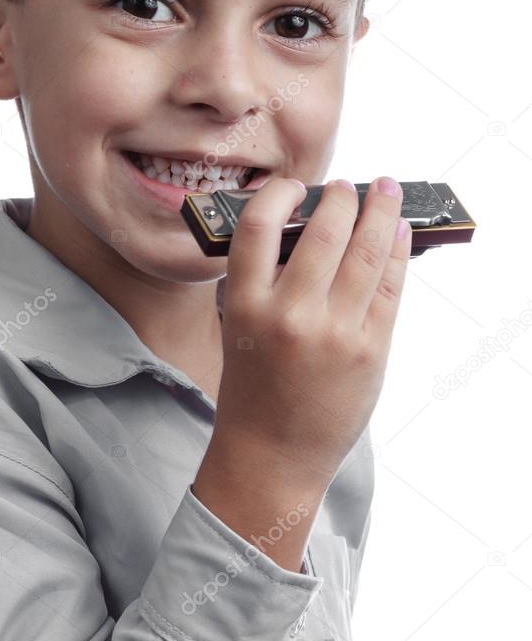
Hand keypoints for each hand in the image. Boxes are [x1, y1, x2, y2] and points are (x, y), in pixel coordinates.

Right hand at [214, 176, 410, 491]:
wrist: (273, 455)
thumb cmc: (254, 388)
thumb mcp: (241, 327)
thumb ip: (268, 280)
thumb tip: (312, 227)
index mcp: (245, 304)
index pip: (258, 226)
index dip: (279, 194)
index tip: (295, 186)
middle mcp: (289, 315)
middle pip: (324, 232)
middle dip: (343, 197)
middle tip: (348, 186)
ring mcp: (334, 333)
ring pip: (366, 253)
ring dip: (381, 213)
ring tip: (386, 191)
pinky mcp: (369, 352)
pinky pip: (390, 288)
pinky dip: (397, 253)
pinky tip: (400, 232)